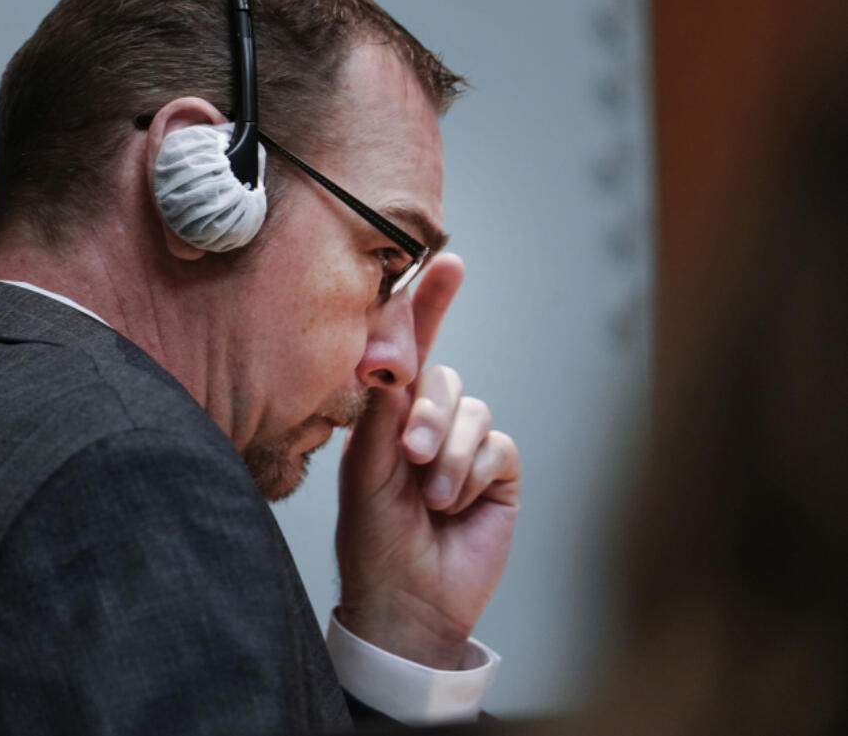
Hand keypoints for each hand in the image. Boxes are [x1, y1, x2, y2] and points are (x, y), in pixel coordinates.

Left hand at [335, 253, 519, 668]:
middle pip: (444, 378)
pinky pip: (497, 444)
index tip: (446, 262)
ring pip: (472, 411)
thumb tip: (399, 364)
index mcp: (386, 418)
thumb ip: (383, 417)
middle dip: (430, 415)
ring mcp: (464, 447)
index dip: (427, 306)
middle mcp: (426, 424)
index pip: (410, 352)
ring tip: (433, 497)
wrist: (409, 601)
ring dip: (450, 455)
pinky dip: (474, 474)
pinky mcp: (497, 472)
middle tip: (413, 457)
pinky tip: (457, 505)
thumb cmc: (373, 541)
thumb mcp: (365, 474)